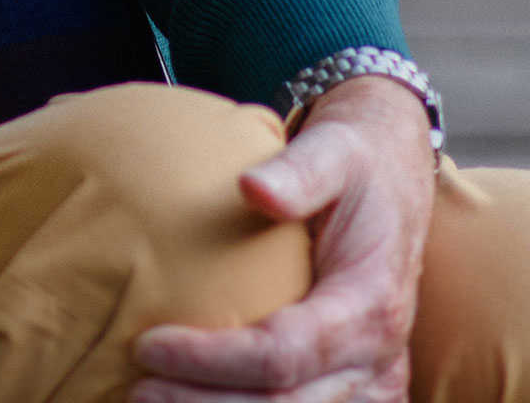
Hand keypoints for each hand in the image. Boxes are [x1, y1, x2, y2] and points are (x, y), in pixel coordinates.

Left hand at [130, 76, 437, 401]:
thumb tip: (252, 186)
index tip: (148, 344)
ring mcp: (371, 386)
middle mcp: (377, 361)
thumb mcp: (333, 152)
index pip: (282, 354)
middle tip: (135, 389)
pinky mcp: (356, 394)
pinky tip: (192, 400)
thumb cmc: (353, 167)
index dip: (211, 359)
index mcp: (369, 307)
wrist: (394, 183)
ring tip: (152, 399)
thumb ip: (299, 172)